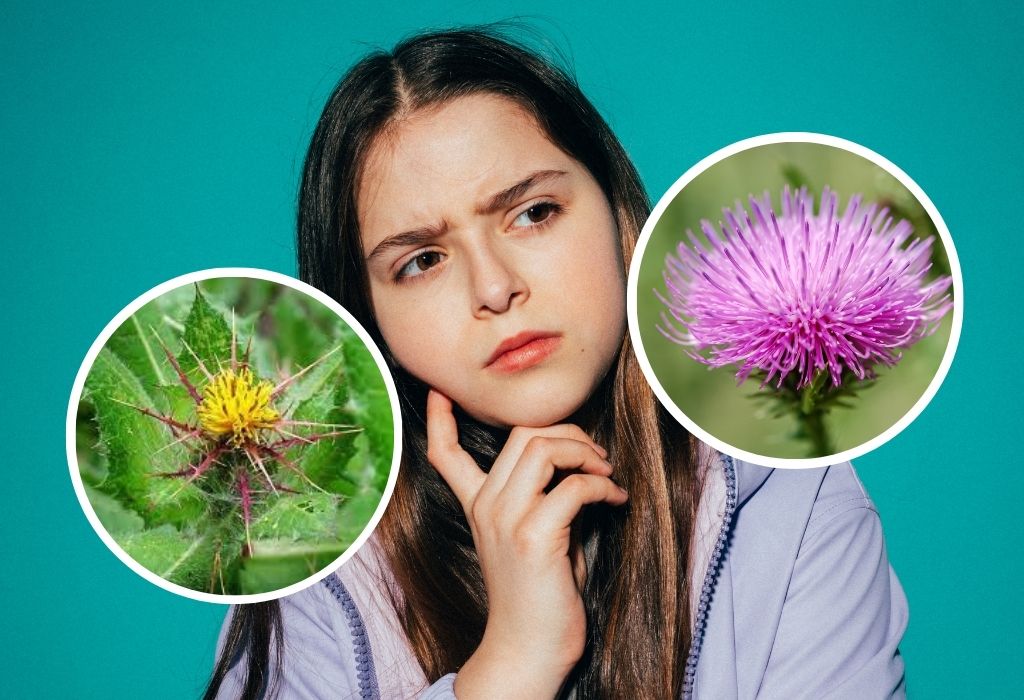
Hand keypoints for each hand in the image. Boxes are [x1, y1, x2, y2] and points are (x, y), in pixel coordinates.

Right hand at [426, 390, 628, 698]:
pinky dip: (602, 485)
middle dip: (568, 431)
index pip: (445, 454)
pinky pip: (573, 486)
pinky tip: (616, 498)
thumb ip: (545, 498)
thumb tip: (582, 468)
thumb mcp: (535, 538)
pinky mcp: (533, 536)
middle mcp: (486, 506)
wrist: (527, 653)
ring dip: (584, 451)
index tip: (440, 392)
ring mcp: (506, 519)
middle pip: (522, 434)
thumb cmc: (540, 598)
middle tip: (596, 454)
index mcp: (478, 506)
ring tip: (606, 471)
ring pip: (543, 447)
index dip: (441, 418)